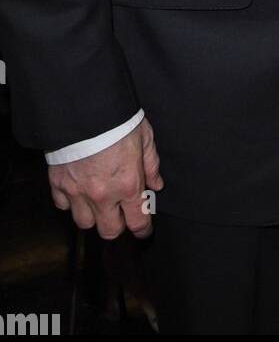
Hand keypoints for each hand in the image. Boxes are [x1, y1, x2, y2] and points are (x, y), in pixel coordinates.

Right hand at [48, 116, 163, 239]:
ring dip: (93, 216)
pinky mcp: (58, 184)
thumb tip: (156, 185)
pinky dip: (70, 202)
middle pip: (109, 231)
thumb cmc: (118, 121)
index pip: (137, 221)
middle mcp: (102, 194)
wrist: (84, 110)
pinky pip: (63, 206)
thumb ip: (151, 165)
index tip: (144, 230)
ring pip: (84, 223)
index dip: (143, 229)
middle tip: (121, 215)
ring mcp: (78, 192)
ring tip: (98, 203)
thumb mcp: (145, 138)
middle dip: (118, 226)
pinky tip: (78, 191)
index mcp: (128, 184)